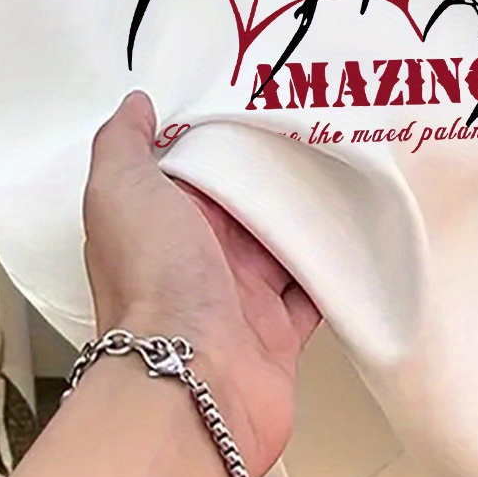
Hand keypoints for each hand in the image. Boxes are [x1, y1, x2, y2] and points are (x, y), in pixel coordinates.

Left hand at [82, 91, 318, 476]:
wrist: (191, 383)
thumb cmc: (152, 285)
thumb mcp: (119, 190)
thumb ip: (124, 142)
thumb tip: (135, 105)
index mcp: (162, 220)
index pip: (196, 165)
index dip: (223, 132)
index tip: (262, 92)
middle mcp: (198, 257)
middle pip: (246, 202)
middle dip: (276, 169)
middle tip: (321, 121)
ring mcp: (240, 297)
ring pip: (283, 243)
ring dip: (310, 216)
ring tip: (349, 167)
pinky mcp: (278, 333)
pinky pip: (315, 291)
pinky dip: (334, 269)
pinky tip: (358, 236)